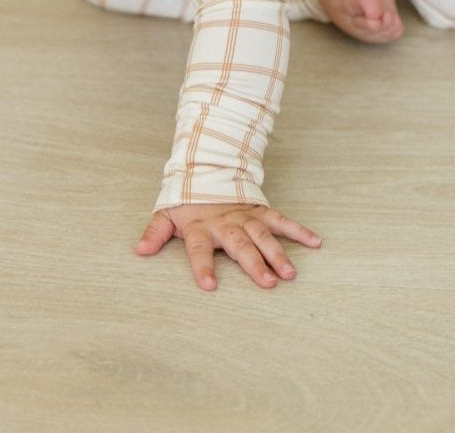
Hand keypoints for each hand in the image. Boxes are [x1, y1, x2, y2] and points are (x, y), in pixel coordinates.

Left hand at [135, 202, 320, 291]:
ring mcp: (244, 216)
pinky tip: (315, 242)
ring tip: (289, 273)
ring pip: (263, 235)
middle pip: (239, 244)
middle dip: (253, 263)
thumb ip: (154, 232)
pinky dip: (298, 230)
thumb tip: (139, 251)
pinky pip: (281, 220)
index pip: (199, 248)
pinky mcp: (260, 211)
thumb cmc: (186, 201)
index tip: (208, 286)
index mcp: (200, 227)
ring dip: (277, 253)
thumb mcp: (166, 214)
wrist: (206, 169)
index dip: (202, 266)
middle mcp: (225, 223)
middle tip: (267, 283)